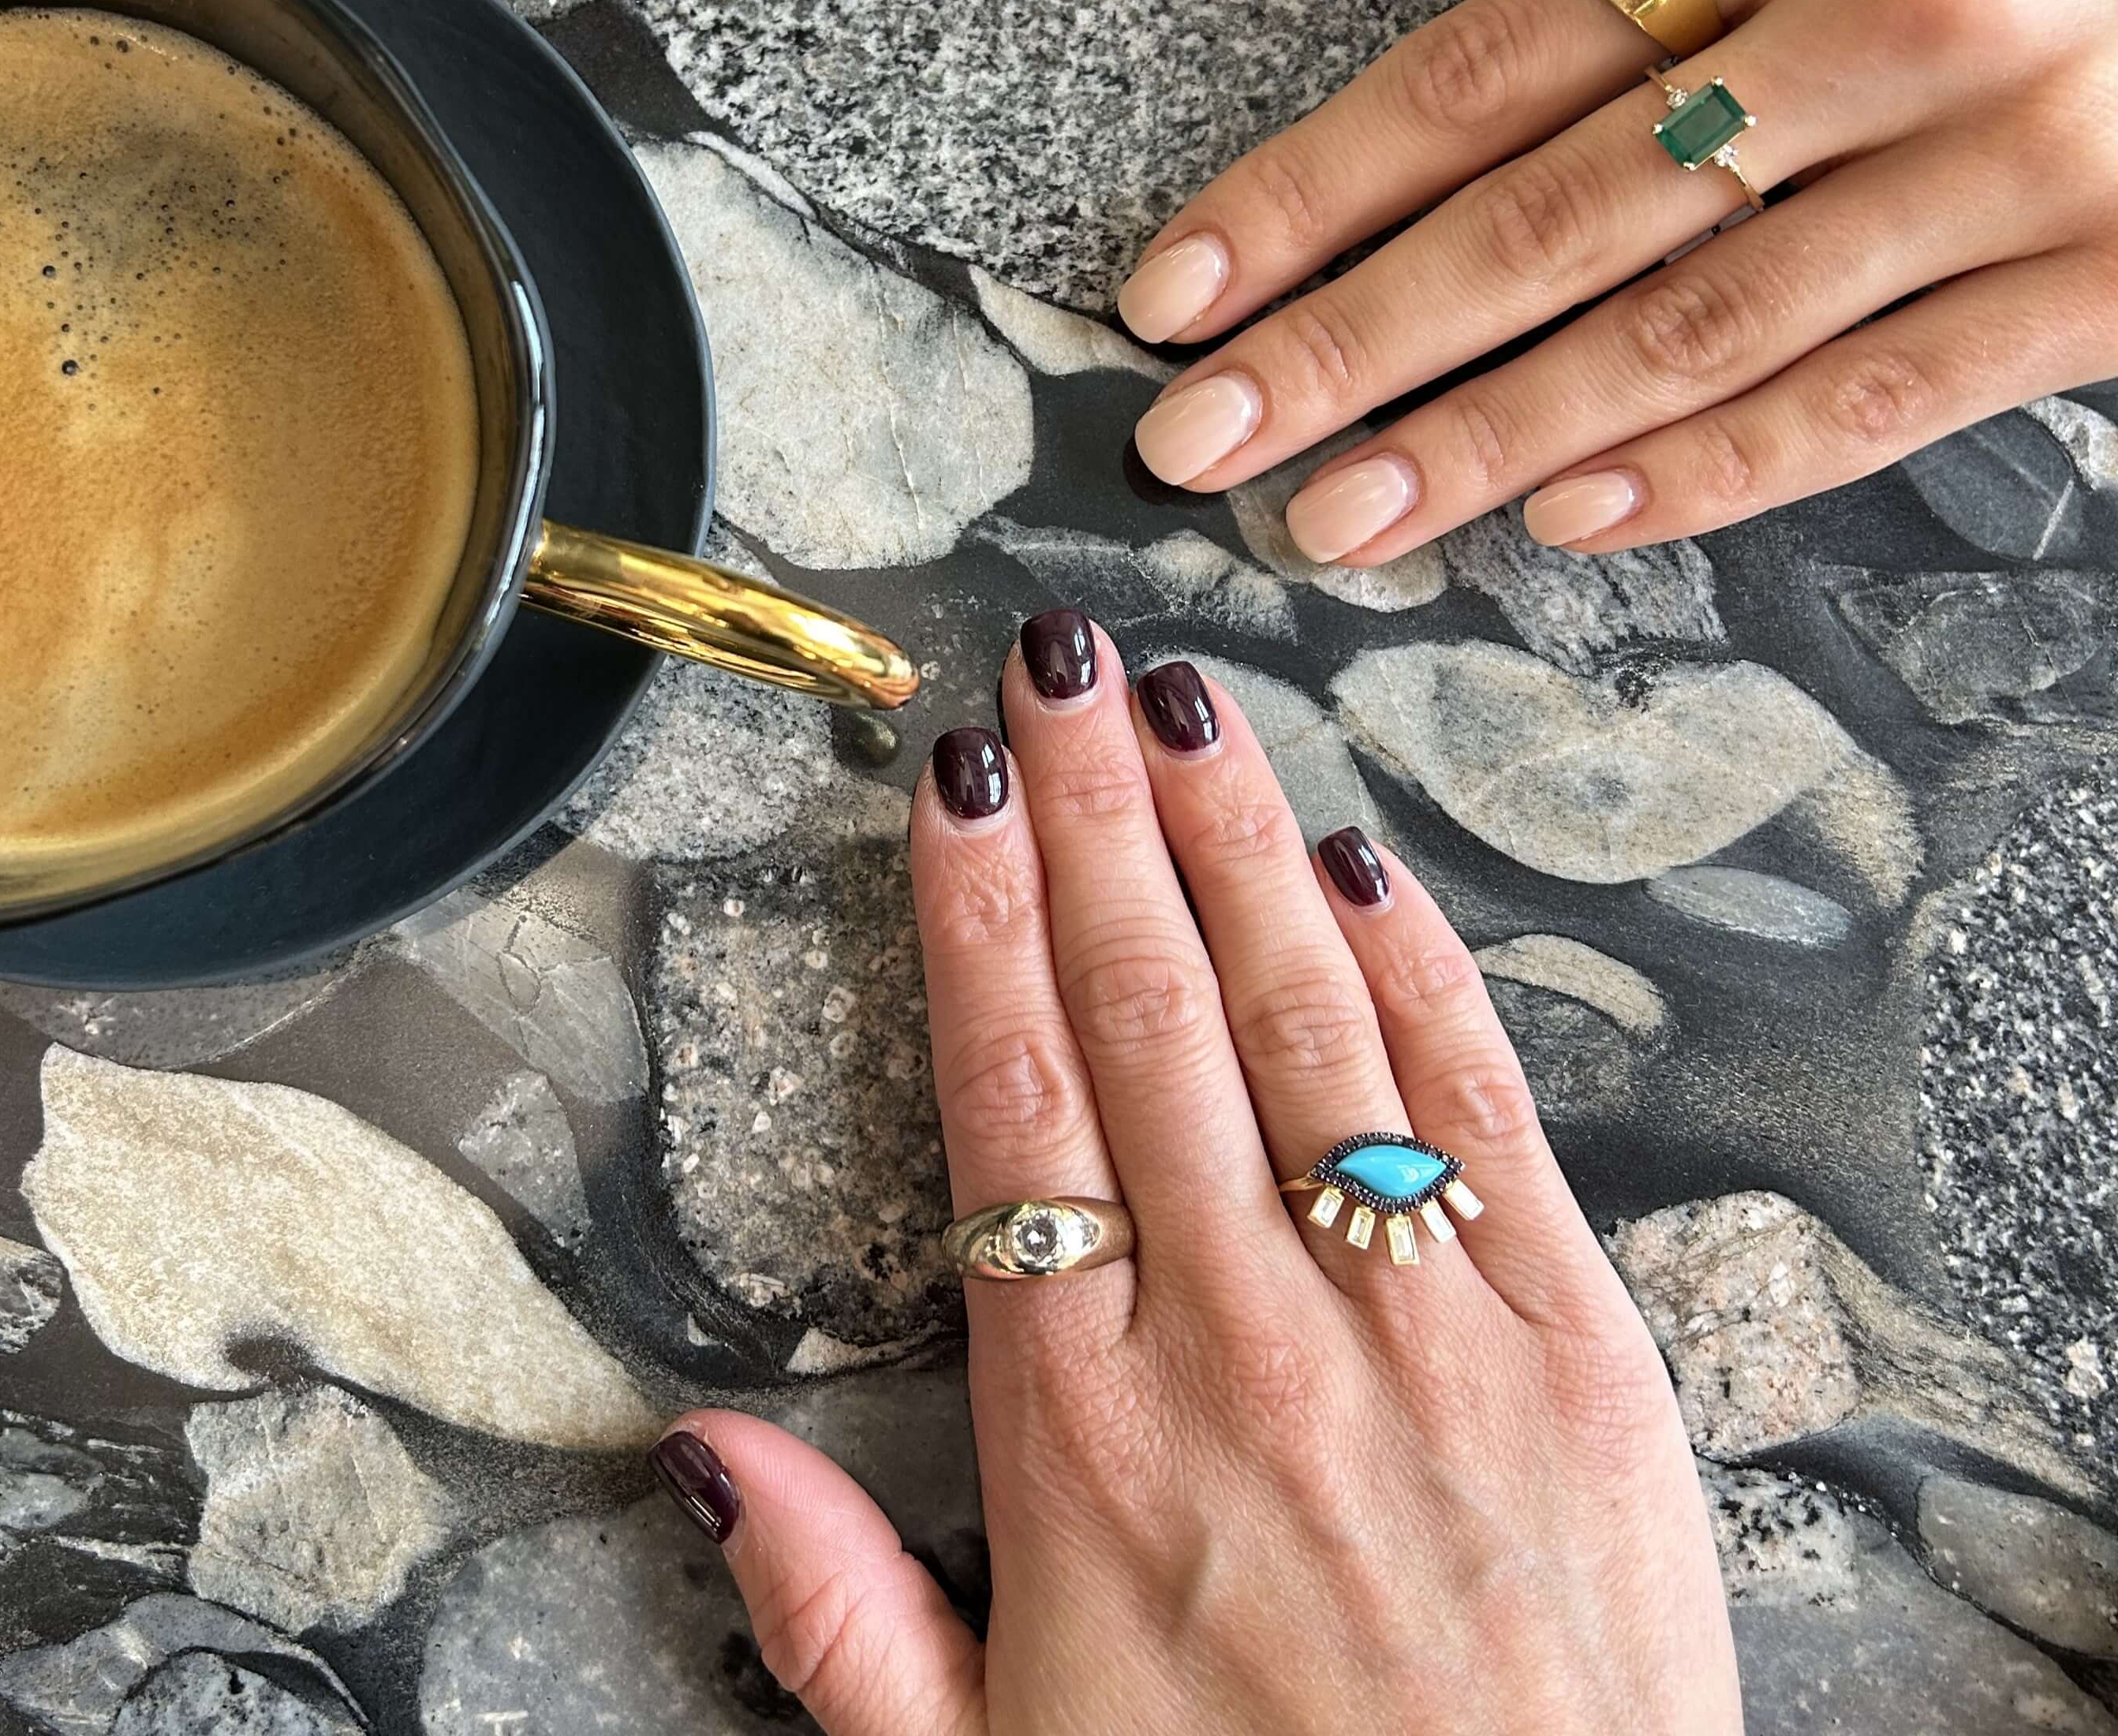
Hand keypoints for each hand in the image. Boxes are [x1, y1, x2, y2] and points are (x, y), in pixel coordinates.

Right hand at [645, 616, 1736, 1733]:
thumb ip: (835, 1608)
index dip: (975, 918)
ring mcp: (1418, 1329)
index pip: (1009, 1097)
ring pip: (1302, 1021)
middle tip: (1053, 669)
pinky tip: (1361, 865)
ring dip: (1232, 843)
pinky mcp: (1578, 1347)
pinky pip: (1482, 1114)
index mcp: (1085, 1428)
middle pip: (1145, 1012)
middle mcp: (1244, 1340)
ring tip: (1182, 708)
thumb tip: (700, 1452)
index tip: (955, 787)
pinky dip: (1419, 973)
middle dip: (1089, 815)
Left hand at [1116, 0, 2117, 561]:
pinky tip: (1573, 520)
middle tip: (1200, 444)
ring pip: (1692, 334)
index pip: (1491, 57)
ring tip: (1337, 520)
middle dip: (1354, 346)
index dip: (1313, 185)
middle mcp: (1897, 10)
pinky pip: (1877, 400)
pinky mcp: (2111, 274)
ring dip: (1490, 443)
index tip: (1175, 288)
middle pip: (1554, 217)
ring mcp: (2010, 157)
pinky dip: (1716, 472)